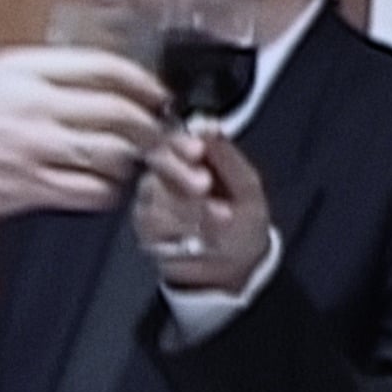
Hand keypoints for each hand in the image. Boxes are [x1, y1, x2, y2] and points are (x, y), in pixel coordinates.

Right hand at [0, 46, 166, 222]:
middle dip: (151, 125)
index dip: (145, 82)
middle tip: (159, 133)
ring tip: (129, 160)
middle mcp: (33, 105)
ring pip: (113, 153)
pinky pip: (93, 191)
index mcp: (25, 69)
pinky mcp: (28, 187)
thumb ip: (50, 77)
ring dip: (131, 159)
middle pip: (120, 112)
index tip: (158, 94)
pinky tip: (104, 186)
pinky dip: (108, 190)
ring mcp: (32, 148)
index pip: (106, 68)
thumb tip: (110, 86)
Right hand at [134, 127, 270, 290]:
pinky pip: (153, 223)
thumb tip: (207, 124)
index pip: (175, 136)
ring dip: (190, 209)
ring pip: (157, 195)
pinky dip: (180, 230)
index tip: (197, 151)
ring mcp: (151, 199)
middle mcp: (166, 171)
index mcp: (193, 154)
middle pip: (159, 163)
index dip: (182, 143)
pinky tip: (198, 236)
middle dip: (182, 176)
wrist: (233, 266)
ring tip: (218, 220)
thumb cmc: (243, 221)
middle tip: (204, 188)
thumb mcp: (247, 187)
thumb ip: (227, 156)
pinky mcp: (144, 226)